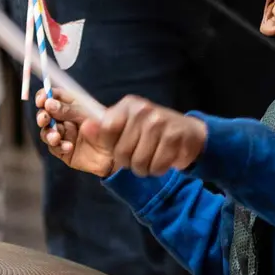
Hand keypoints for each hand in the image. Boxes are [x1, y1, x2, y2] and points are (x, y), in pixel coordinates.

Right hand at [37, 87, 115, 176]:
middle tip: (45, 118)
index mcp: (71, 105)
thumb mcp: (89, 115)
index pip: (53, 96)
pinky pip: (55, 148)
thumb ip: (70, 110)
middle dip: (43, 116)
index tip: (42, 99)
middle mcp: (65, 119)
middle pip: (45, 114)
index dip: (44, 96)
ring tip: (56, 137)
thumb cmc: (107, 129)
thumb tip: (49, 104)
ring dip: (48, 133)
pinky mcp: (64, 151)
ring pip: (46, 132)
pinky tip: (69, 147)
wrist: (117, 152)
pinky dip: (59, 146)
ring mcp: (64, 135)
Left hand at [39, 90, 206, 177]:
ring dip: (145, 168)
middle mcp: (143, 110)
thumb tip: (85, 127)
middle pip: (122, 152)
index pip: (107, 130)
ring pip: (139, 163)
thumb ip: (106, 129)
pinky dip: (159, 169)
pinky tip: (164, 158)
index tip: (122, 145)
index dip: (112, 146)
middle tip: (141, 154)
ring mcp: (160, 123)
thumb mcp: (128, 125)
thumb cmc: (152, 132)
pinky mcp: (174, 137)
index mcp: (129, 105)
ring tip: (153, 157)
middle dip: (130, 161)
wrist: (189, 133)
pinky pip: (156, 167)